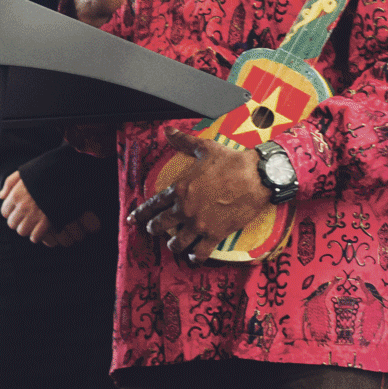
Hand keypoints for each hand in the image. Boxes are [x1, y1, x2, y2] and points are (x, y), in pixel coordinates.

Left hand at [0, 171, 100, 247]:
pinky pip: (35, 237)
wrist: (65, 175)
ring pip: (22, 231)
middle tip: (27, 217)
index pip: (4, 212)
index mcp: (16, 194)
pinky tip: (41, 229)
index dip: (11, 212)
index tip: (18, 210)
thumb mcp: (24, 173)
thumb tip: (0, 196)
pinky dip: (37, 235)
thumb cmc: (44, 173)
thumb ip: (9, 183)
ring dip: (27, 229)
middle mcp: (22, 206)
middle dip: (18, 221)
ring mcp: (34, 215)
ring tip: (34, 223)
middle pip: (12, 224)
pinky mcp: (46, 221)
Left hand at [127, 127, 270, 263]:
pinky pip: (200, 252)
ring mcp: (199, 224)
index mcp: (181, 188)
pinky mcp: (215, 234)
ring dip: (173, 245)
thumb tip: (168, 131)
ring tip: (173, 246)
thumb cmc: (230, 162)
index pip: (154, 204)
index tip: (133, 219)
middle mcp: (186, 209)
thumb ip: (183, 141)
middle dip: (154, 229)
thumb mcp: (204, 148)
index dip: (141, 213)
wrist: (254, 177)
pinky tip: (193, 258)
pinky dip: (194, 257)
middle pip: (161, 225)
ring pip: (178, 242)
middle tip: (151, 230)